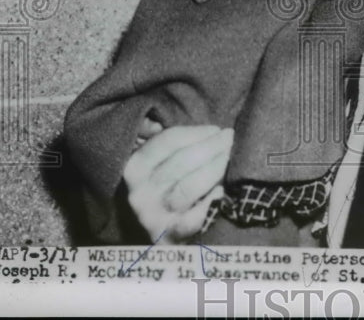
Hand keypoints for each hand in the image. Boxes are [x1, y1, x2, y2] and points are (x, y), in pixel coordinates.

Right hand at [123, 123, 231, 242]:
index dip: (196, 132)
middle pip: (181, 162)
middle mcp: (139, 193)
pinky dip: (209, 202)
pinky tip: (221, 191)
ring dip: (214, 169)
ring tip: (228, 157)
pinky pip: (193, 217)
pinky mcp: (169, 237)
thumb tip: (166, 123)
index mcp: (134, 168)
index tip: (217, 129)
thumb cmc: (163, 189)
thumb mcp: (154, 164)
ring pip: (188, 187)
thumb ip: (161, 143)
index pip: (168, 141)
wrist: (156, 240)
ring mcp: (153, 216)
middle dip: (211, 147)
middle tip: (229, 138)